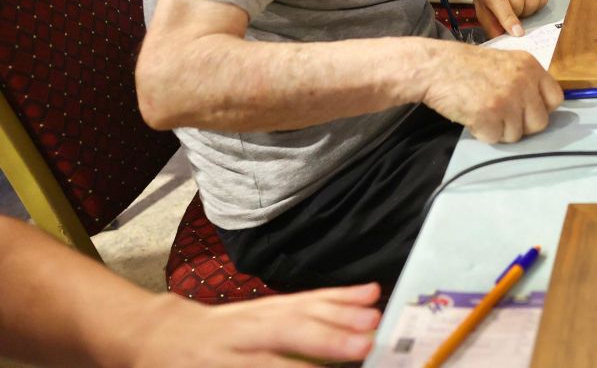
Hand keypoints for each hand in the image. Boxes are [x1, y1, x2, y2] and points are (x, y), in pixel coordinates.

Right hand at [133, 284, 380, 366]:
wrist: (160, 337)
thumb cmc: (231, 328)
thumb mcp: (273, 311)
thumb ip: (320, 306)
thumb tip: (372, 295)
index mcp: (265, 311)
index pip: (306, 303)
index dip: (341, 305)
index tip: (375, 306)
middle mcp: (246, 330)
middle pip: (288, 329)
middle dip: (328, 337)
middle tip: (365, 342)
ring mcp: (226, 358)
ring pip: (267, 363)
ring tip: (341, 366)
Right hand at [422, 44, 562, 141]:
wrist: (436, 66)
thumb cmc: (468, 66)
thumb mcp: (506, 62)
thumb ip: (525, 80)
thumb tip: (540, 108)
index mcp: (530, 66)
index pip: (556, 98)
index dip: (542, 109)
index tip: (527, 112)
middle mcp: (523, 81)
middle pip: (539, 122)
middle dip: (521, 126)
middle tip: (502, 117)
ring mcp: (507, 99)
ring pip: (516, 135)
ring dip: (500, 130)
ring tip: (483, 112)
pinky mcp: (489, 114)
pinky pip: (494, 138)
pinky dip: (482, 133)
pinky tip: (472, 115)